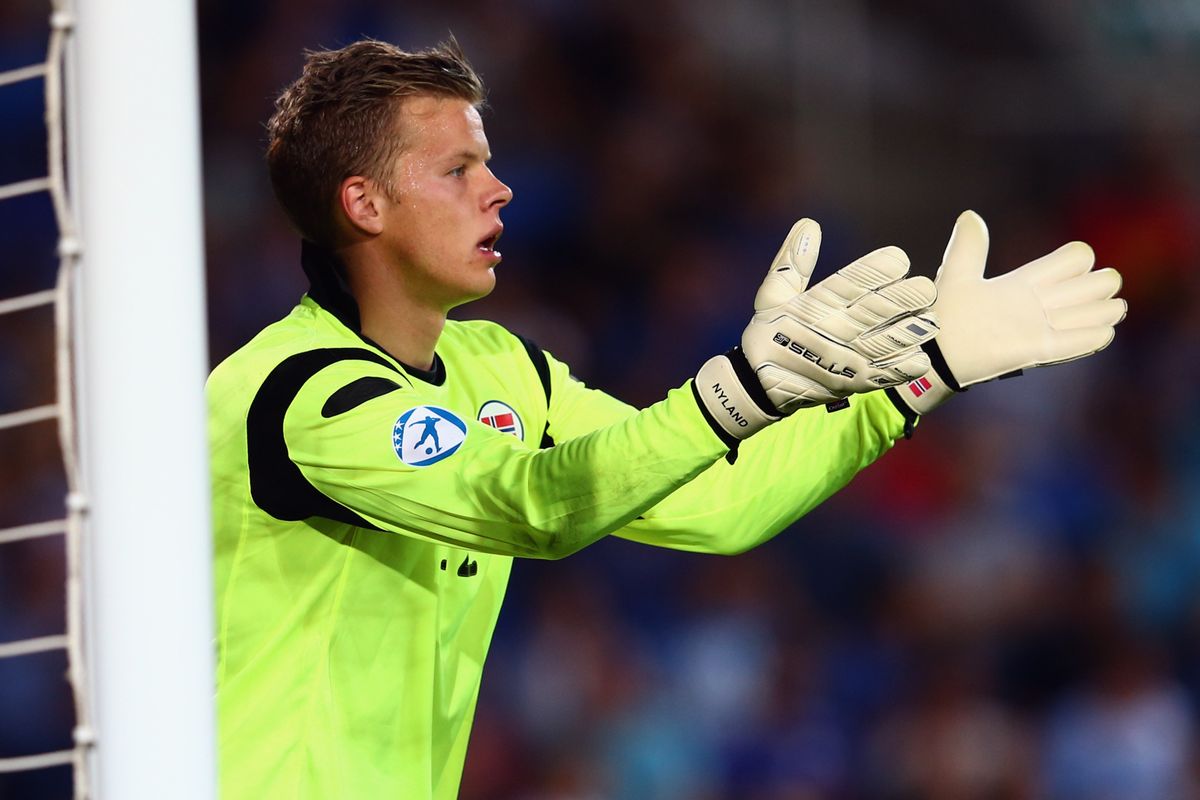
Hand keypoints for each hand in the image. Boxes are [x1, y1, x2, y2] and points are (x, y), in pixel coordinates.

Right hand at [696, 218, 938, 440]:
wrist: (758, 388)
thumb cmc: (769, 334)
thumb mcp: (772, 296)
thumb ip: (792, 262)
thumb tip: (810, 224)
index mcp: (813, 307)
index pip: (848, 284)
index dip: (876, 271)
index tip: (899, 259)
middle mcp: (831, 333)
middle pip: (875, 313)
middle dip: (903, 300)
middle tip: (925, 288)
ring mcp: (844, 361)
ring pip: (885, 344)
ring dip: (911, 332)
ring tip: (931, 319)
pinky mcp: (852, 383)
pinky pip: (883, 375)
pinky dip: (903, 367)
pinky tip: (921, 356)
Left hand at [895, 210, 1125, 413]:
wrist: (934, 352)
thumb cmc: (944, 315)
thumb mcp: (957, 274)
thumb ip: (969, 247)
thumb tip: (969, 215)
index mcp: (1025, 282)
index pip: (1074, 260)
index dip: (1078, 260)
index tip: (1068, 266)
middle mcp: (1039, 305)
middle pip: (1094, 285)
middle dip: (1099, 284)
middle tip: (1085, 291)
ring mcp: (1042, 329)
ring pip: (1096, 313)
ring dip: (1103, 311)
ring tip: (1105, 312)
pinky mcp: (1039, 351)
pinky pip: (1080, 342)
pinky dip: (1094, 335)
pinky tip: (1101, 331)